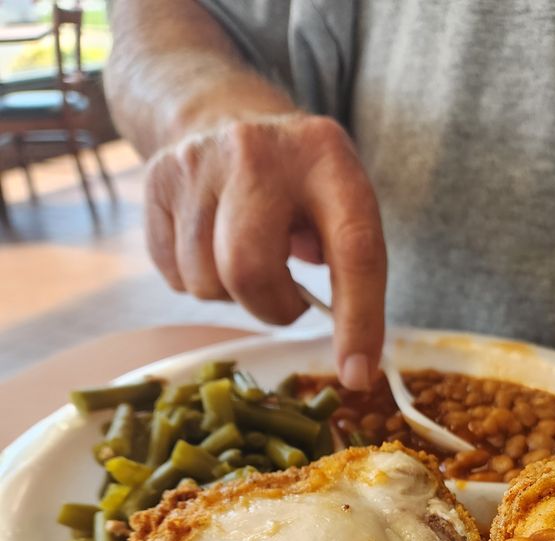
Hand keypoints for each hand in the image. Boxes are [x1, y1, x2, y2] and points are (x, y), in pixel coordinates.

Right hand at [144, 113, 386, 389]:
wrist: (222, 112)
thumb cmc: (298, 180)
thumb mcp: (340, 199)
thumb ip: (352, 262)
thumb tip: (352, 352)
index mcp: (325, 155)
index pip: (352, 249)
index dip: (358, 320)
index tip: (357, 373)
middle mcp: (256, 150)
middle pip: (248, 269)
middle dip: (271, 308)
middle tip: (287, 300)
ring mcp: (197, 162)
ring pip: (206, 282)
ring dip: (233, 296)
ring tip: (249, 258)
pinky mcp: (156, 182)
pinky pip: (174, 276)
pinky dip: (199, 282)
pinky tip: (214, 248)